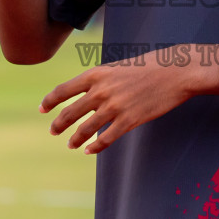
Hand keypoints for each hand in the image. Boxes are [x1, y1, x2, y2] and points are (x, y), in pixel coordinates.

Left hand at [40, 46, 218, 154]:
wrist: (175, 71)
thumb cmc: (149, 67)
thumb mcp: (118, 67)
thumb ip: (101, 81)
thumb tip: (88, 95)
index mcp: (96, 74)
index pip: (63, 90)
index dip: (50, 101)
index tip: (42, 109)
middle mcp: (101, 91)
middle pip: (70, 112)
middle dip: (58, 124)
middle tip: (53, 131)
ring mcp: (114, 107)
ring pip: (85, 129)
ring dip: (75, 139)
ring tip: (71, 144)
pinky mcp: (129, 120)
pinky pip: (105, 138)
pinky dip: (95, 147)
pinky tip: (90, 151)